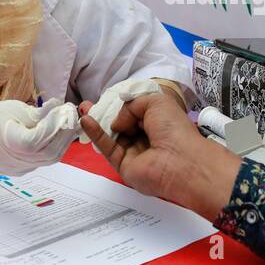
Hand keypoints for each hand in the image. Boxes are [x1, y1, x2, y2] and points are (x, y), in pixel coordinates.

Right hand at [0, 98, 79, 174]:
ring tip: (66, 123)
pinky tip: (55, 134)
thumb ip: (38, 113)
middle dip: (65, 133)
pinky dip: (52, 147)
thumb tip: (60, 106)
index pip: (40, 138)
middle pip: (50, 152)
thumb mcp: (13, 109)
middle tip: (72, 115)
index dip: (56, 124)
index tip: (66, 109)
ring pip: (49, 159)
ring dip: (62, 141)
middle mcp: (15, 160)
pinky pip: (41, 161)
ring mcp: (17, 168)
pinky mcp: (19, 171)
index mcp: (10, 142)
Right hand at [79, 92, 240, 220]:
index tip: (108, 98)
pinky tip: (86, 121)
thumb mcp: (155, 102)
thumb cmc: (174, 129)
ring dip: (97, 122)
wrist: (180, 161)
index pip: (135, 112)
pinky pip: (107, 148)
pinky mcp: (123, 166)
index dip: (121, 106)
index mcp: (157, 122)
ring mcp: (134, 153)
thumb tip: (116, 122)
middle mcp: (146, 137)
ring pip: (111, 136)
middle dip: (104, 113)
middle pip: (120, 124)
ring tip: (83, 108)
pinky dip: (96, 134)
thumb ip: (130, 105)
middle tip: (88, 104)